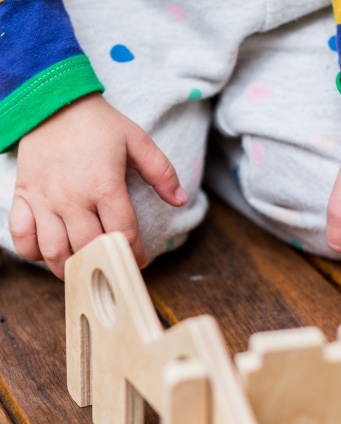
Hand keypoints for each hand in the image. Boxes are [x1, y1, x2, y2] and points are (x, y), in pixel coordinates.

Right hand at [9, 93, 186, 278]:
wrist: (52, 101)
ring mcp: (45, 199)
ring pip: (54, 250)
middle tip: (114, 267)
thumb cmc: (98, 124)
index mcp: (104, 186)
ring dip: (70, 267)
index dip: (135, 254)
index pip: (122, 233)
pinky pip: (22, 236)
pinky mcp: (24, 196)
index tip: (141, 261)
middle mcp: (72, 198)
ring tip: (85, 268)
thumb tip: (181, 200)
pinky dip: (33, 251)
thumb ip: (162, 172)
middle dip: (105, 264)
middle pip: (88, 248)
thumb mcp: (137, 140)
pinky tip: (49, 253)